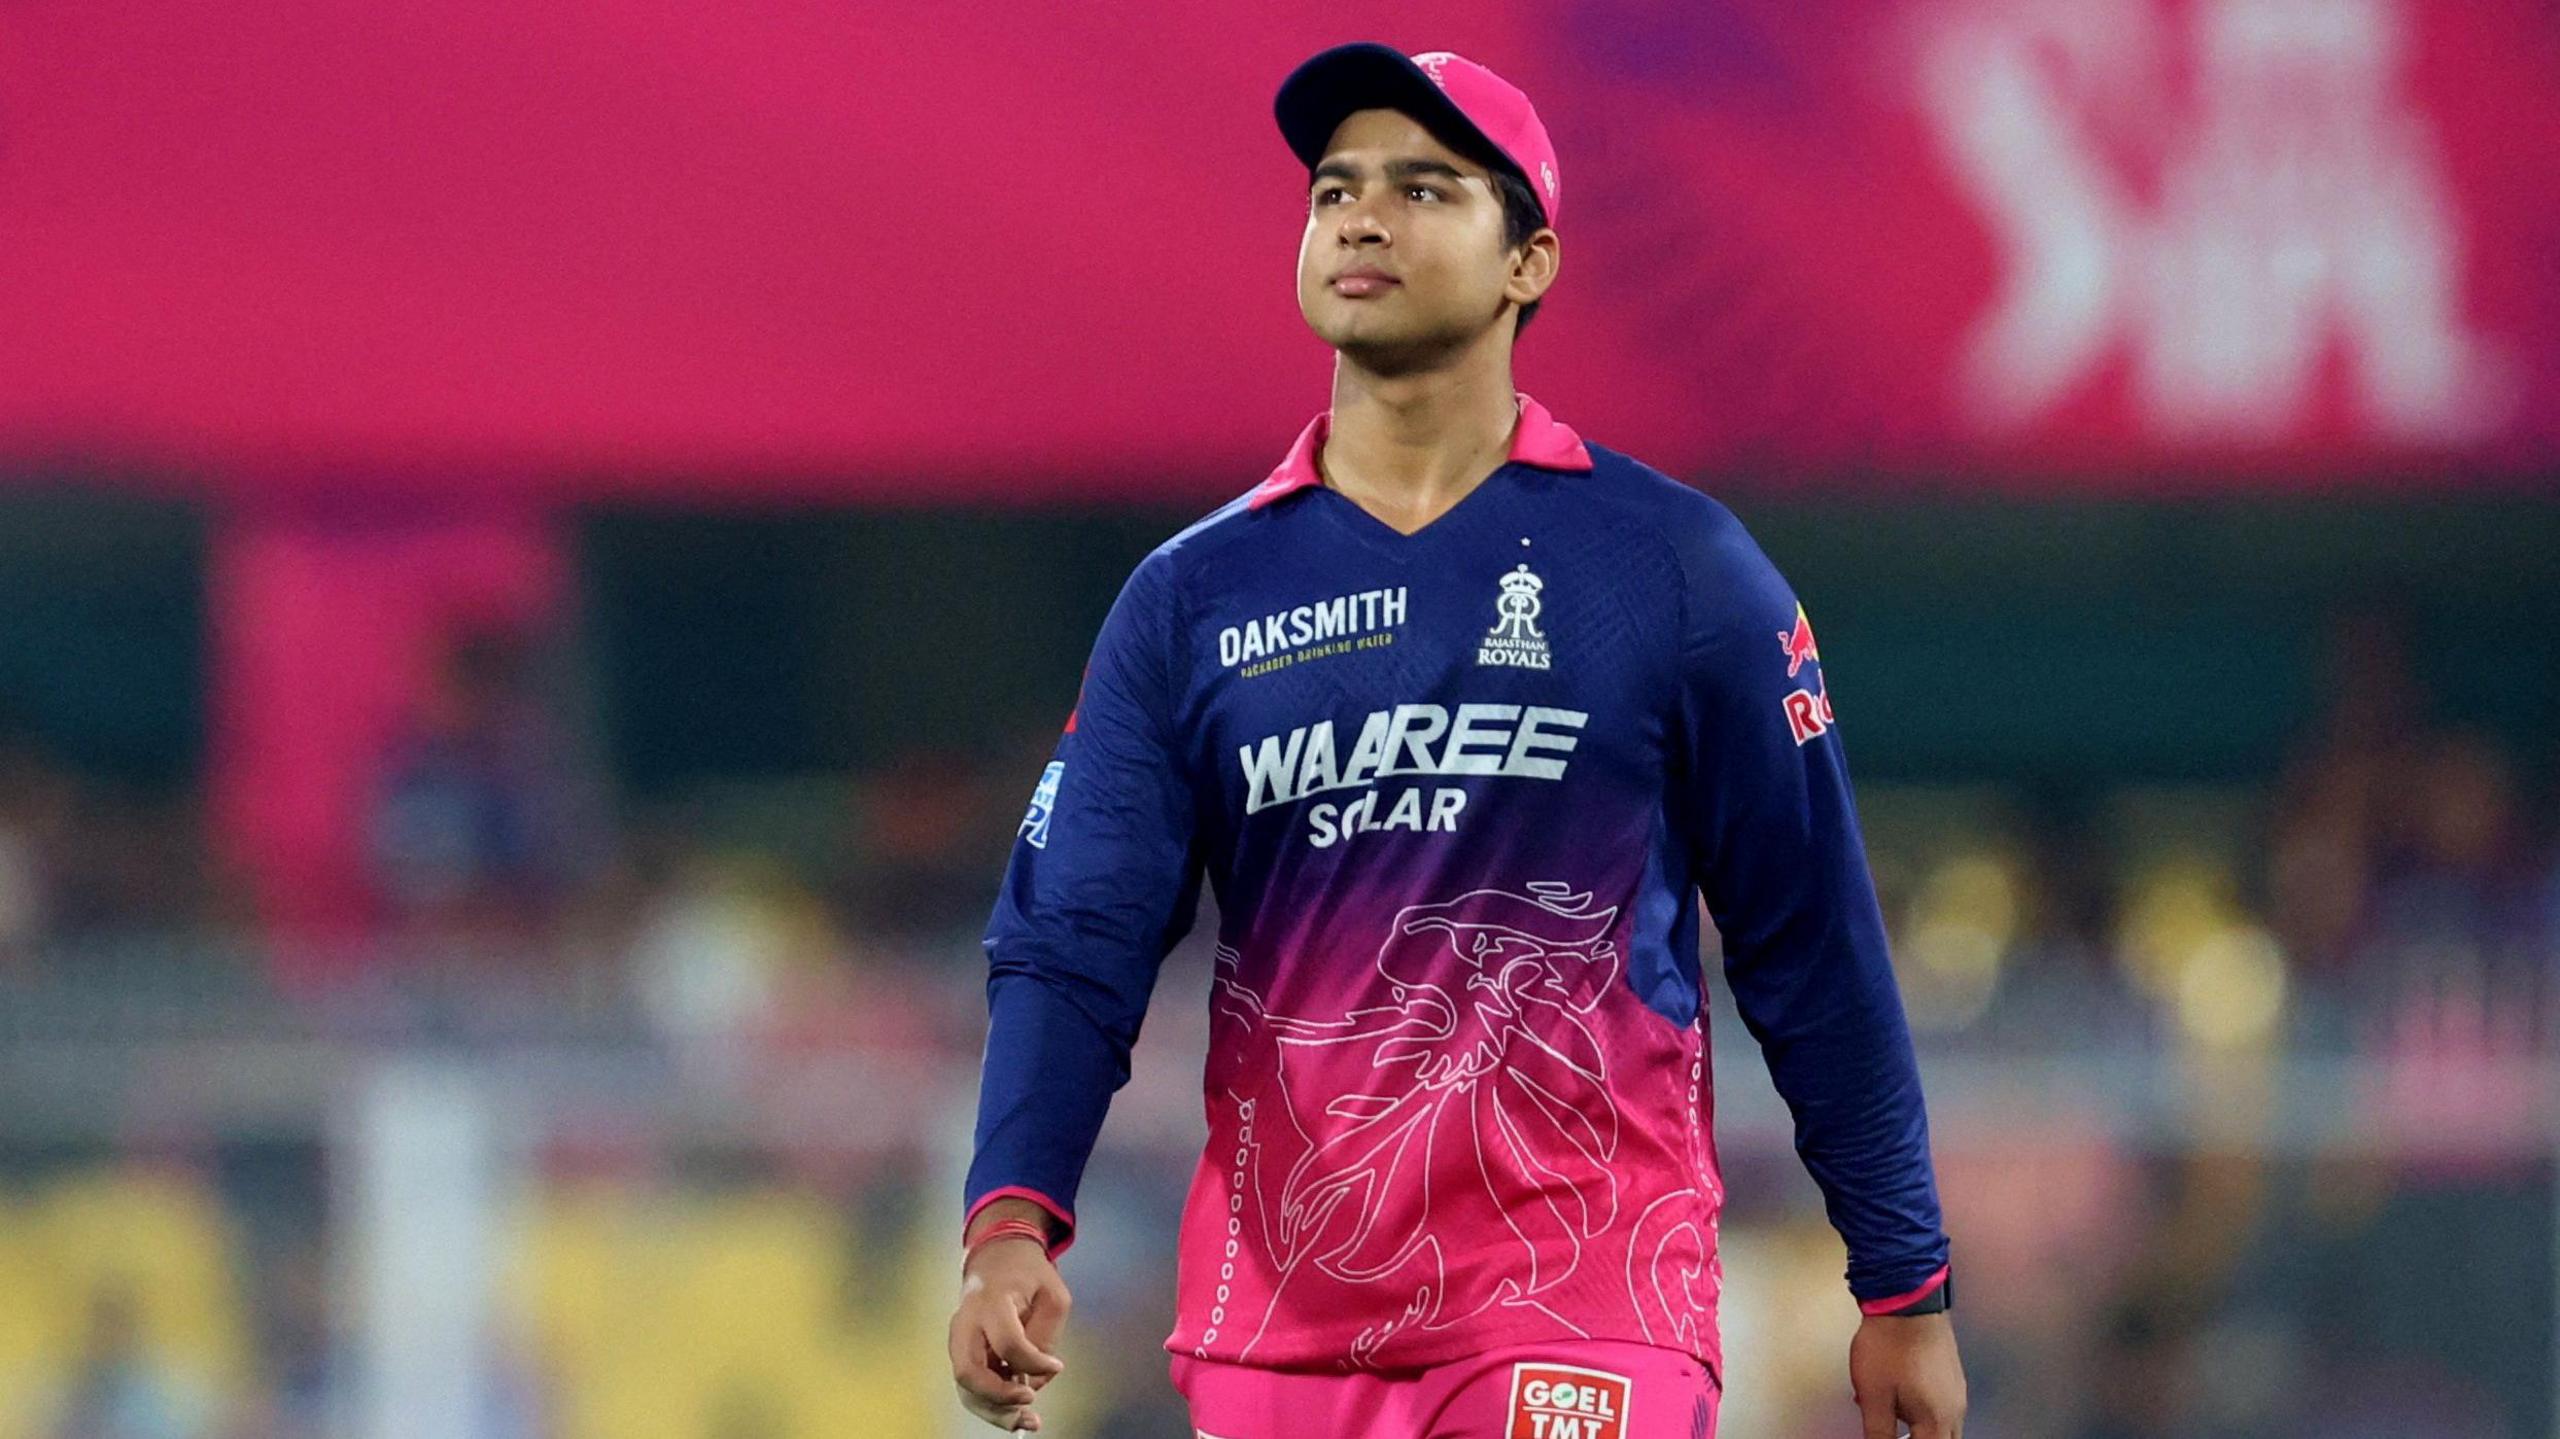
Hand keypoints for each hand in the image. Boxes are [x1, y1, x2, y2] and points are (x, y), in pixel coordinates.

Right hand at [948, 1216, 1071, 1431]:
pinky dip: (990, 1405)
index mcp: (991, 1300)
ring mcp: (957, 1340)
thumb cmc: (1028, 1274)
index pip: (1008, 1342)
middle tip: (1030, 1401)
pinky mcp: (960, 1353)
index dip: (1033, 1362)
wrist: (996, 1258)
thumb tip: (1034, 1377)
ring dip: (994, 1411)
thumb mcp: (1052, 1295)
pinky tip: (1014, 1414)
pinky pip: (970, 1386)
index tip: (1057, 1366)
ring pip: (965, 1387)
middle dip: (1000, 1397)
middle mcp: (966, 1323)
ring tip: (1026, 1421)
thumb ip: (1045, 1337)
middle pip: (969, 1372)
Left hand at [1848, 1310, 1965, 1437]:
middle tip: (1895, 1432)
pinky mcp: (1950, 1374)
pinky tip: (1899, 1398)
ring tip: (1892, 1417)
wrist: (1906, 1300)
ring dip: (1921, 1430)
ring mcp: (1956, 1390)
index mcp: (1938, 1420)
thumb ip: (1878, 1432)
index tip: (1890, 1437)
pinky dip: (1924, 1413)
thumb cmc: (1890, 1343)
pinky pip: (1942, 1406)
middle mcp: (1954, 1408)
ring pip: (1944, 1427)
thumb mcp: (1874, 1396)